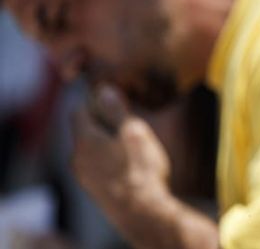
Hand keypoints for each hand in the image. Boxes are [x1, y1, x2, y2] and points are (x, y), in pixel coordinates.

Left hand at [71, 85, 170, 223]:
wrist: (141, 211)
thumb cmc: (140, 168)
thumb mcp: (133, 132)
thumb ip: (116, 111)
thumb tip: (103, 90)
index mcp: (85, 139)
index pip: (78, 111)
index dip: (94, 103)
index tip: (114, 104)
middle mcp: (77, 157)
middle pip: (83, 131)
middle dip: (101, 124)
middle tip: (128, 125)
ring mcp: (83, 176)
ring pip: (90, 150)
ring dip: (105, 144)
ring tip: (131, 147)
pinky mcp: (92, 189)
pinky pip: (95, 167)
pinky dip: (107, 161)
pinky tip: (128, 166)